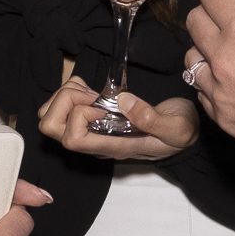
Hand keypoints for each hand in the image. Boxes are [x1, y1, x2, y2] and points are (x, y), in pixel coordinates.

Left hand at [38, 76, 198, 161]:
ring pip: (49, 116)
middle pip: (51, 128)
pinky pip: (61, 105)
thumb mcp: (177, 127)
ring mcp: (89, 130)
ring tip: (90, 90)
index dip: (79, 115)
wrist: (185, 132)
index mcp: (113, 146)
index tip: (103, 104)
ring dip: (65, 95)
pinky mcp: (90, 118)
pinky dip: (70, 90)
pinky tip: (89, 89)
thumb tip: (122, 102)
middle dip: (64, 102)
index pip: (73, 139)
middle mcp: (95, 141)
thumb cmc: (181, 131)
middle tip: (90, 93)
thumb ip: (152, 119)